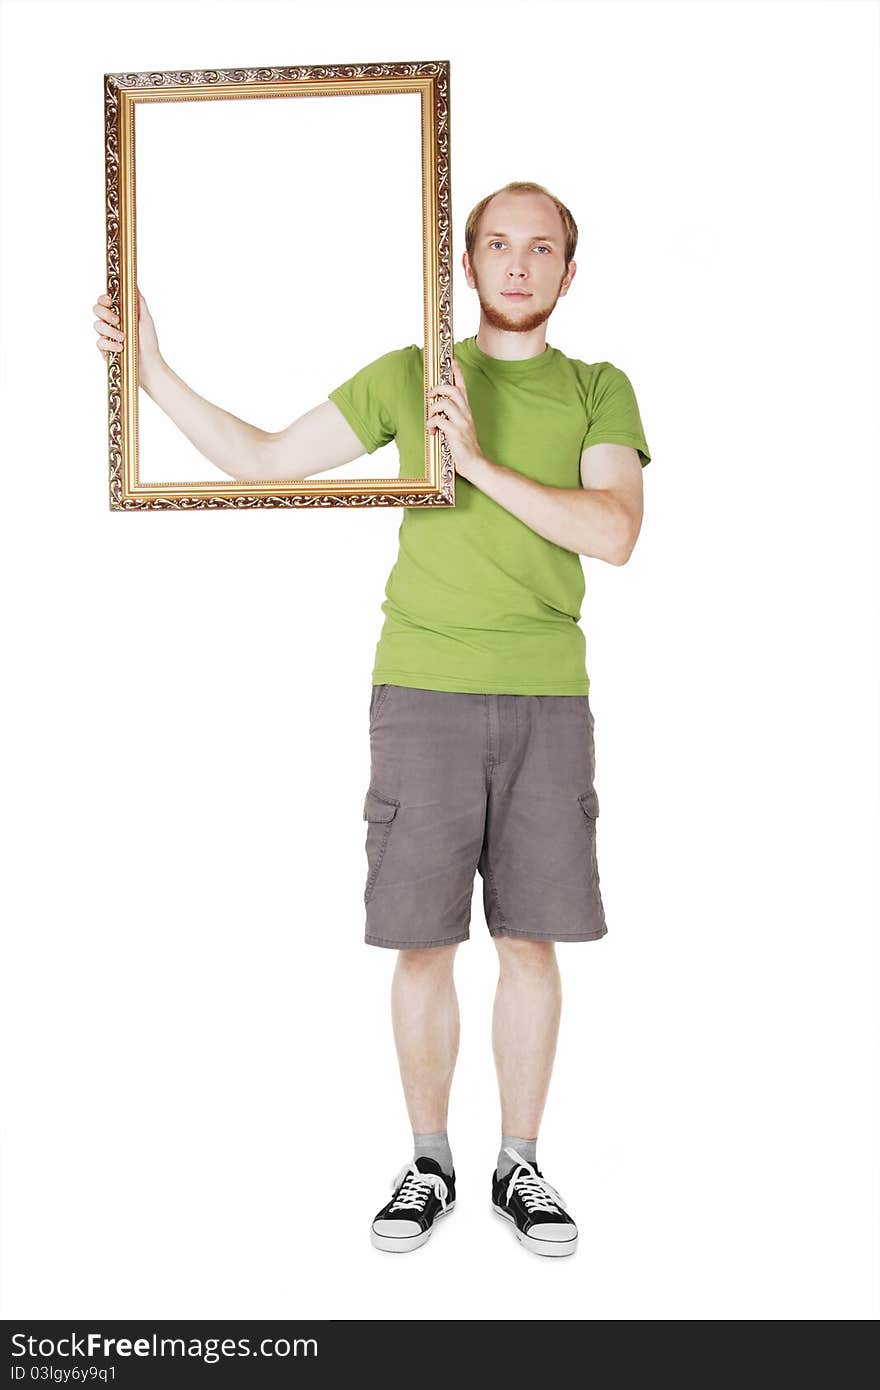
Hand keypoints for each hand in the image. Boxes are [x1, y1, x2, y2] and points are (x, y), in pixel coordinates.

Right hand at [93, 287, 161, 373]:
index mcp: (120, 314)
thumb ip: (139, 302)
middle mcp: (111, 323)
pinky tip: (120, 348)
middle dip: (105, 313)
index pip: (104, 301)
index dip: (103, 298)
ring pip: (97, 326)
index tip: (108, 301)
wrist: (149, 364)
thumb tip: (135, 284)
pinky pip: (99, 343)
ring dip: (110, 330)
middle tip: (117, 320)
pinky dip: (110, 345)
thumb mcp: (146, 320)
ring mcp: (107, 336)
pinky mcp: (105, 350)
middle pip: (96, 310)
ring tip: (123, 337)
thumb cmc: (149, 343)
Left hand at [425, 358, 483, 478]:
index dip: (457, 373)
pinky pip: (440, 420)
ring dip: (433, 408)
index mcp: (466, 411)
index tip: (452, 361)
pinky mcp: (456, 433)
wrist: (475, 464)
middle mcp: (466, 414)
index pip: (463, 387)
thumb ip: (451, 417)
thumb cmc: (465, 447)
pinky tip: (431, 431)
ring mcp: (462, 423)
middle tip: (430, 395)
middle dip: (438, 388)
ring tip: (430, 418)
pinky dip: (432, 423)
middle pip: (453, 390)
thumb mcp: (460, 428)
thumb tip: (436, 409)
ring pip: (445, 403)